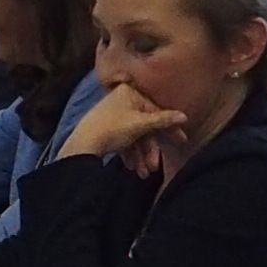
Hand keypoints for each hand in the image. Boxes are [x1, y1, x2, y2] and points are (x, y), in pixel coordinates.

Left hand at [62, 81, 187, 168]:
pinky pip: (124, 140)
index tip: (181, 141)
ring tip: (143, 173)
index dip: (169, 128)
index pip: (155, 110)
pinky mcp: (106, 128)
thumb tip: (184, 116)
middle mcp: (121, 101)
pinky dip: (130, 153)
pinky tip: (132, 167)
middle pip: (144, 126)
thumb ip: (163, 120)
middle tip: (155, 167)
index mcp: (129, 93)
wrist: (82, 145)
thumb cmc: (112, 129)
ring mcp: (113, 115)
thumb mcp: (141, 125)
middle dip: (149, 149)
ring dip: (140, 155)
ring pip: (134, 136)